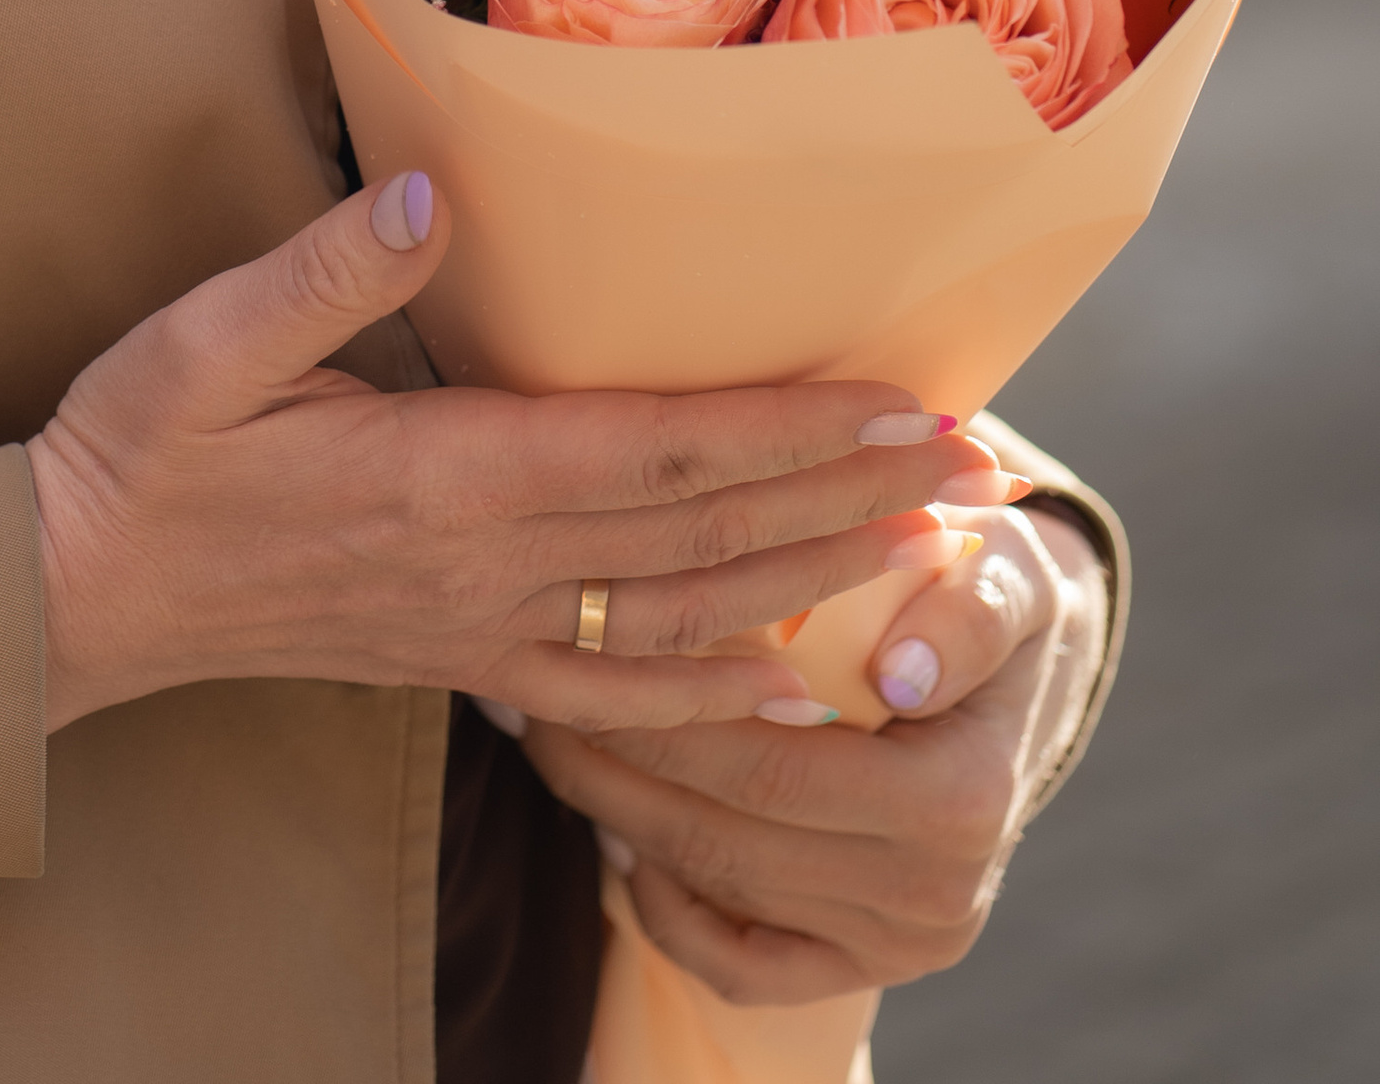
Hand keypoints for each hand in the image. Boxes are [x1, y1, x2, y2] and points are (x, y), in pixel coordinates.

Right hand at [26, 171, 1011, 736]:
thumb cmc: (138, 451)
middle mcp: (484, 565)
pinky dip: (716, 694)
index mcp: (441, 474)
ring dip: (818, 581)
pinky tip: (795, 685)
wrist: (74, 595)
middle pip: (703, 536)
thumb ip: (323, 273)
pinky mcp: (461, 662)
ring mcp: (479, 627)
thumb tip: (427, 198)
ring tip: (931, 545)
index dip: (786, 432)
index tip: (897, 405)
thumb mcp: (204, 341)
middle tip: (980, 468)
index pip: (653, 453)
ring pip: (685, 618)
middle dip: (851, 498)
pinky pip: (613, 693)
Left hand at [525, 500, 1111, 1001]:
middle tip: (528, 687)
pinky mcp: (860, 968)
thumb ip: (968, 610)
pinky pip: (737, 963)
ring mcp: (895, 944)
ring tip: (547, 732)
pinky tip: (615, 831)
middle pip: (727, 830)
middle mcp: (935, 897)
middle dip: (616, 757)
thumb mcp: (1001, 571)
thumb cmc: (978, 593)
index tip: (587, 647)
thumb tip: (902, 673)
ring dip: (617, 811)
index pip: (776, 765)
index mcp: (964, 801)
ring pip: (716, 883)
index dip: (668, 712)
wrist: (1011, 675)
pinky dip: (666, 906)